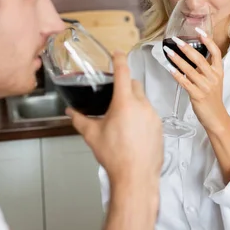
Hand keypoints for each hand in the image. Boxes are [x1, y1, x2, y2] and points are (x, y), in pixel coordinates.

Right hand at [67, 52, 162, 187]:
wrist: (136, 177)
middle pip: (134, 85)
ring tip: (122, 119)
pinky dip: (141, 116)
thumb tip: (70, 112)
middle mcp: (141, 105)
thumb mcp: (92, 135)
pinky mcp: (160, 127)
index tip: (118, 53)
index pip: (123, 72)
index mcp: (124, 103)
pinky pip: (150, 114)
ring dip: (133, 103)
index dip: (119, 60)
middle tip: (114, 97)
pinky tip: (132, 130)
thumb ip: (79, 119)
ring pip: (143, 100)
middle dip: (125, 86)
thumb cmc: (115, 156)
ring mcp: (153, 116)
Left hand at [163, 29, 229, 133]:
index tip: (199, 31)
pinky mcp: (197, 95)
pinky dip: (177, 74)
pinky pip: (185, 82)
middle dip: (187, 48)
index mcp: (219, 72)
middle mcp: (213, 77)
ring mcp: (205, 86)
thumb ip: (205, 69)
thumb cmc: (212, 98)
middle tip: (176, 40)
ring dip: (177, 59)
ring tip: (168, 52)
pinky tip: (169, 68)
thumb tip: (190, 57)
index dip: (208, 40)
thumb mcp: (213, 81)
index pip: (216, 52)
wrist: (216, 117)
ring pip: (190, 69)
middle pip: (200, 58)